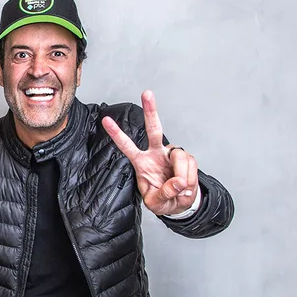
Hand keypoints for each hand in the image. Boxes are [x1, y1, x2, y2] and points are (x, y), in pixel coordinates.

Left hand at [102, 90, 198, 216]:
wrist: (179, 203)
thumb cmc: (163, 200)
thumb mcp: (156, 203)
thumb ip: (163, 194)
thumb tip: (177, 182)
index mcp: (141, 162)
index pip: (127, 146)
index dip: (116, 134)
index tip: (105, 120)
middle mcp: (156, 153)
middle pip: (154, 129)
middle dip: (150, 111)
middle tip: (146, 93)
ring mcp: (171, 155)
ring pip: (179, 156)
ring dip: (183, 175)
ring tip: (180, 189)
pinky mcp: (186, 159)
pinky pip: (191, 165)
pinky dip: (191, 179)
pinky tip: (186, 187)